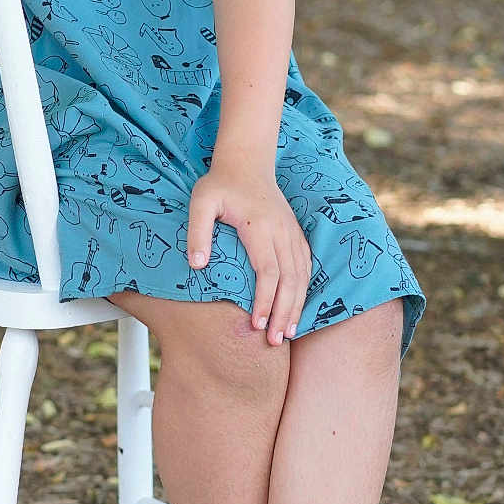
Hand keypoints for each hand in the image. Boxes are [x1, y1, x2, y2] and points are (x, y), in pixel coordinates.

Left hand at [186, 162, 309, 344]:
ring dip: (297, 305)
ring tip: (288, 333)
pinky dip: (304, 289)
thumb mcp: (201, 202)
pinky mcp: (295, 233)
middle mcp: (282, 231)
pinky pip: (305, 266)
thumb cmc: (220, 184)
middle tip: (275, 342)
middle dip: (284, 312)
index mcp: (260, 226)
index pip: (268, 271)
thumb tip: (197, 266)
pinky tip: (297, 308)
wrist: (247, 161)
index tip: (256, 325)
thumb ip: (198, 233)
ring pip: (302, 275)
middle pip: (290, 279)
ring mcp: (292, 232)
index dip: (264, 301)